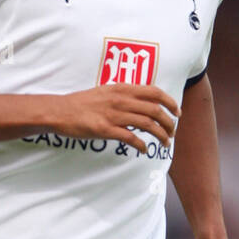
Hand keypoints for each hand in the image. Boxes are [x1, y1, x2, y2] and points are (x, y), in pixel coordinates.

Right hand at [50, 84, 179, 154]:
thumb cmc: (83, 103)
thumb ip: (125, 95)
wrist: (61, 111)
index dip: (170, 102)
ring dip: (160, 135)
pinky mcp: (106, 130)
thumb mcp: (106, 92)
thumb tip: (143, 103)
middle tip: (173, 132)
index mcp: (123, 88)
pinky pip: (131, 138)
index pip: (155, 92)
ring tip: (165, 143)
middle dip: (169, 123)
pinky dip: (142, 145)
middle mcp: (121, 100)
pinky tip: (145, 149)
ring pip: (147, 124)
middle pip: (155, 110)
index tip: (177, 112)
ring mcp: (114, 115)